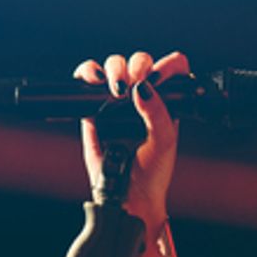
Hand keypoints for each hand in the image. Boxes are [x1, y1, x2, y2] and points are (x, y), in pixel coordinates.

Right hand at [72, 51, 188, 225]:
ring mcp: (115, 101)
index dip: (166, 66)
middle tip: (134, 84)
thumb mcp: (164, 142)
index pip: (171, 69)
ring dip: (113, 68)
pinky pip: (86, 81)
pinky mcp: (92, 108)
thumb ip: (158, 113)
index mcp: (166, 101)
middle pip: (138, 62)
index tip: (158, 78)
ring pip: (113, 65)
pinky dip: (86, 73)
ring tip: (116, 90)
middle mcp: (141, 97)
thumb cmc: (152, 172)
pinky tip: (94, 81)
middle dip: (137, 65)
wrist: (127, 195)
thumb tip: (143, 87)